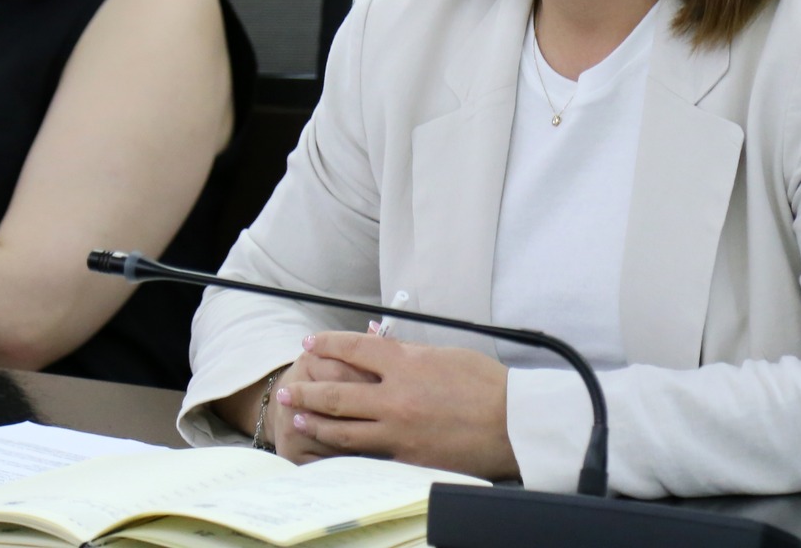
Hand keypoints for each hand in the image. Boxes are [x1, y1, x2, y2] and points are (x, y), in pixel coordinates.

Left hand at [275, 331, 518, 480]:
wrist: (512, 424)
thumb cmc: (487, 385)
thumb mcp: (446, 355)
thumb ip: (410, 354)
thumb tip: (385, 350)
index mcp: (407, 363)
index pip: (355, 347)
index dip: (328, 343)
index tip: (310, 343)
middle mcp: (395, 396)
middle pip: (337, 392)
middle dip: (307, 389)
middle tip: (288, 388)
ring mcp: (398, 431)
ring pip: (343, 429)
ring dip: (315, 423)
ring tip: (297, 419)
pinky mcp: (405, 458)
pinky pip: (365, 454)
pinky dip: (342, 451)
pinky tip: (329, 449)